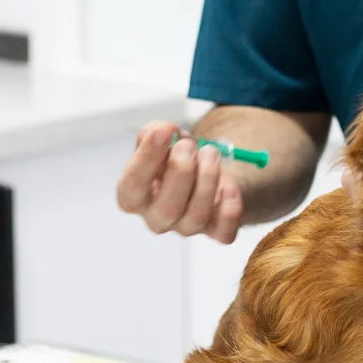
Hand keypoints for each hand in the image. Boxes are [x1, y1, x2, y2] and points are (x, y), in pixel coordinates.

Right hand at [114, 121, 248, 243]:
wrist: (200, 170)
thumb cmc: (171, 157)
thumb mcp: (157, 139)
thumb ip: (154, 131)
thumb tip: (164, 129)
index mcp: (133, 196)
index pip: (133, 186)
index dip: (148, 158)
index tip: (164, 131)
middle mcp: (156, 217)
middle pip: (167, 208)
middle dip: (182, 171)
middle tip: (189, 144)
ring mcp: (185, 227)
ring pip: (196, 216)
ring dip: (207, 180)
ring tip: (211, 152)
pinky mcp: (213, 231)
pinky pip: (223, 233)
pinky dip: (230, 210)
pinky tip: (228, 186)